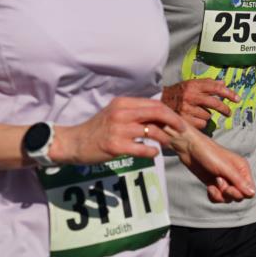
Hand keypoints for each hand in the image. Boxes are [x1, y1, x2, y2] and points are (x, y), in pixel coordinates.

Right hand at [51, 97, 183, 164]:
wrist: (74, 142)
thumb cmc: (97, 129)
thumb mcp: (114, 113)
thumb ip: (134, 112)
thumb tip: (157, 116)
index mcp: (123, 103)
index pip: (154, 103)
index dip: (169, 112)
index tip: (177, 120)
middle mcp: (121, 113)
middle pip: (157, 112)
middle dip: (173, 121)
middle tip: (181, 130)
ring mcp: (118, 129)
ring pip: (152, 131)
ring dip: (164, 138)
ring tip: (166, 143)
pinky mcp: (116, 146)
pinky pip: (143, 149)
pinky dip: (152, 152)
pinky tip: (153, 153)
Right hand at [163, 80, 238, 129]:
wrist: (158, 102)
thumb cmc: (176, 93)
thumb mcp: (190, 84)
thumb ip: (206, 83)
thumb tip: (223, 83)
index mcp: (193, 85)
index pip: (215, 88)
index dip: (228, 93)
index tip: (237, 98)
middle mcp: (190, 96)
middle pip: (214, 103)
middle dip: (224, 109)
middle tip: (229, 113)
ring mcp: (187, 109)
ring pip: (207, 115)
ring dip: (206, 115)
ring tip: (197, 113)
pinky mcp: (184, 120)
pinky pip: (201, 123)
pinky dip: (200, 122)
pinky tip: (193, 119)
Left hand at [175, 128, 255, 202]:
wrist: (189, 149)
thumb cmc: (208, 153)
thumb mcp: (225, 167)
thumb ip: (238, 181)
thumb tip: (252, 194)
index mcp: (242, 169)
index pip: (249, 191)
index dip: (240, 193)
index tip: (229, 187)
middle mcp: (235, 176)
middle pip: (239, 196)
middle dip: (228, 193)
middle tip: (218, 181)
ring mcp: (225, 181)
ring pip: (228, 199)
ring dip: (219, 195)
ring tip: (213, 183)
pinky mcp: (215, 184)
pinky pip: (218, 198)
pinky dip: (213, 196)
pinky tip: (208, 188)